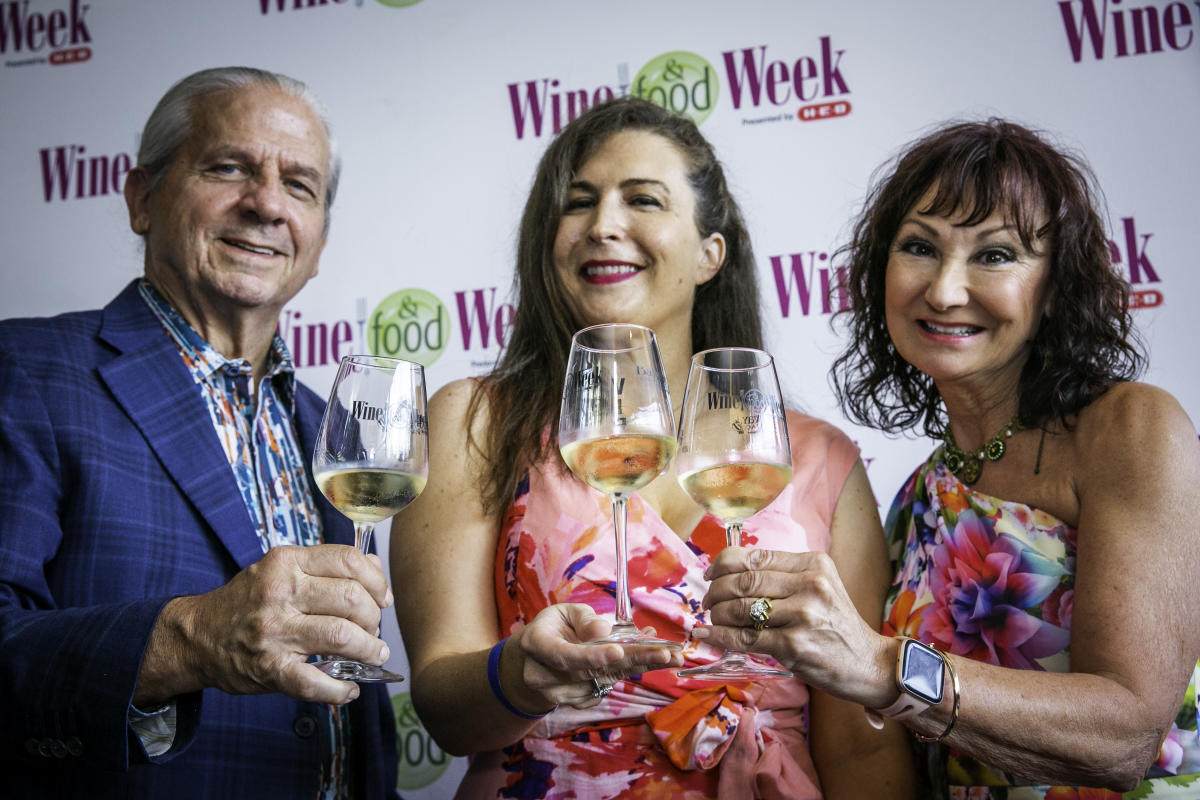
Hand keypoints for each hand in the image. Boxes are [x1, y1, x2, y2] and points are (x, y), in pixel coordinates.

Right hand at [137, 544, 393, 705]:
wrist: (198, 636)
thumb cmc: (248, 601)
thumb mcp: (281, 569)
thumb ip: (326, 566)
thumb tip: (375, 569)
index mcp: (286, 563)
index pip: (348, 561)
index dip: (376, 581)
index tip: (384, 598)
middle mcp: (280, 593)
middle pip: (351, 599)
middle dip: (374, 617)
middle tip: (375, 630)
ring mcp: (274, 632)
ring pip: (342, 636)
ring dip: (369, 649)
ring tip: (373, 654)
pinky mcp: (270, 669)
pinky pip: (315, 682)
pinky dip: (340, 690)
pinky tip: (349, 690)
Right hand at [503, 604, 684, 711]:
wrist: (532, 663)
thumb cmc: (552, 629)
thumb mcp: (562, 612)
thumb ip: (583, 619)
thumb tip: (603, 630)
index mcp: (537, 645)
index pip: (564, 656)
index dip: (591, 655)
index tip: (619, 652)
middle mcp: (545, 677)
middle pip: (594, 672)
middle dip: (634, 661)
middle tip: (668, 654)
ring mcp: (561, 695)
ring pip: (606, 681)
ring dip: (640, 667)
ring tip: (670, 654)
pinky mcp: (578, 702)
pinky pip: (609, 687)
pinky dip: (631, 672)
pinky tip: (649, 658)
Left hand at [695, 547, 893, 707]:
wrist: (868, 663)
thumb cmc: (836, 624)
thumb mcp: (819, 587)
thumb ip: (783, 576)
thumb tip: (730, 571)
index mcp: (813, 564)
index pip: (755, 556)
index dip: (722, 563)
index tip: (710, 574)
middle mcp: (809, 585)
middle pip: (743, 581)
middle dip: (715, 591)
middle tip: (707, 600)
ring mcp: (802, 616)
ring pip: (740, 608)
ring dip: (716, 614)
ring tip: (712, 618)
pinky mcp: (793, 646)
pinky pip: (744, 638)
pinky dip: (720, 636)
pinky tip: (708, 634)